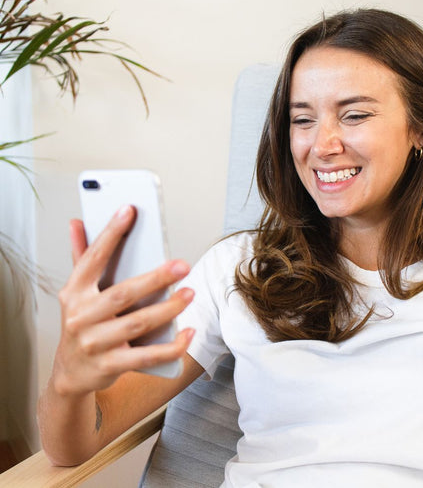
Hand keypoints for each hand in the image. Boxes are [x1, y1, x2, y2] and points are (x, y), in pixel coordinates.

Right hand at [52, 205, 194, 395]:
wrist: (70, 374)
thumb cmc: (81, 324)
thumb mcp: (76, 292)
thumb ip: (81, 257)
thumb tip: (77, 223)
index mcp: (74, 292)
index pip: (93, 258)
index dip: (111, 234)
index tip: (129, 210)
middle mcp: (80, 316)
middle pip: (124, 293)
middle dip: (156, 278)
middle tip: (182, 265)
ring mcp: (94, 343)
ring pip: (138, 323)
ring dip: (168, 308)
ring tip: (190, 293)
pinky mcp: (109, 366)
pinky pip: (146, 356)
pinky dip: (171, 347)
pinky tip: (188, 333)